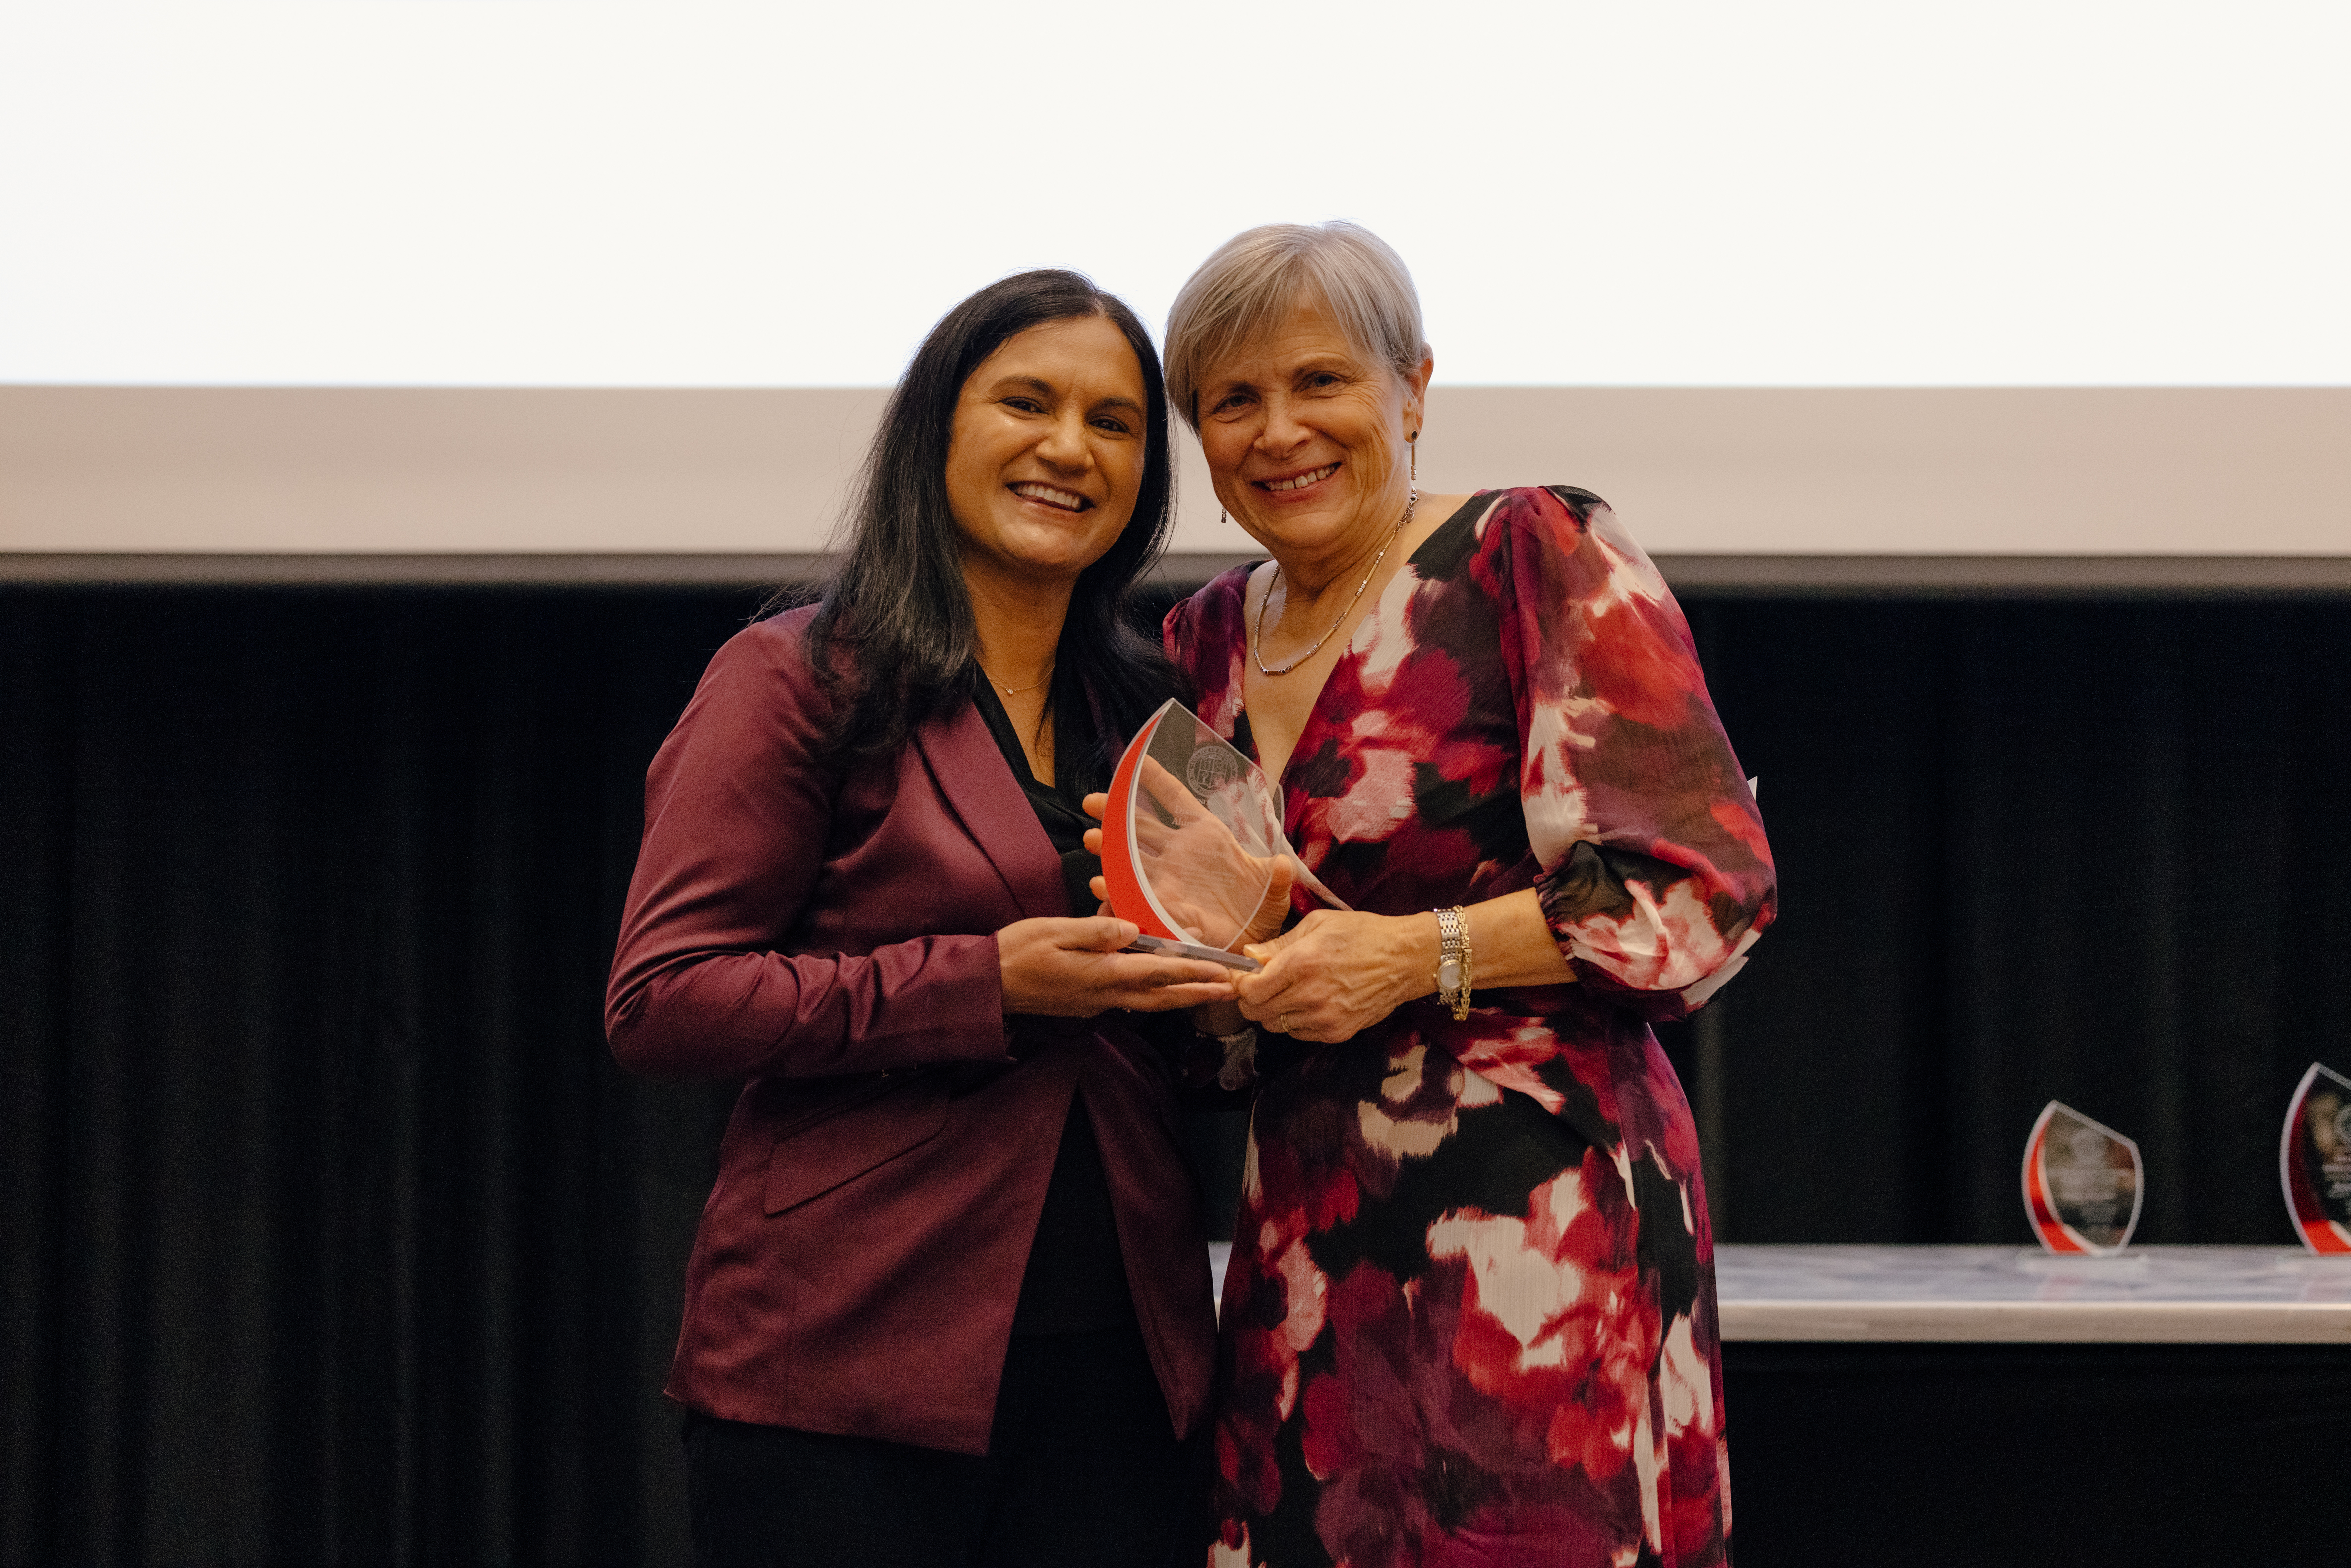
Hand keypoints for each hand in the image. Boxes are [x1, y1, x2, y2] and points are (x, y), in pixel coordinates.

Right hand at [997, 915, 1238, 1016]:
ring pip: (1148, 1003)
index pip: (1158, 974)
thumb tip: (1133, 927)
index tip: (1224, 974)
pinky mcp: (1087, 1005)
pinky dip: (1154, 997)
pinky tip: (1162, 989)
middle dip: (1198, 994)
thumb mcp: (1053, 931)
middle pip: (1162, 997)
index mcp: (1101, 974)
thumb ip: (1094, 931)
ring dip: (1180, 998)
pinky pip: (1130, 1001)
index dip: (1194, 973)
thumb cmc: (1016, 952)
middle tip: (1231, 991)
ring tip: (1207, 992)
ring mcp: (1096, 1004)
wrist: (986, 986)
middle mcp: (1104, 994)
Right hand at [1083, 790, 1294, 949]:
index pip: (1176, 799)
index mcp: (1206, 834)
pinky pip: (1134, 895)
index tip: (1134, 759)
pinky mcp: (1160, 907)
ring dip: (1109, 848)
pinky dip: (1115, 891)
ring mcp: (1166, 878)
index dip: (1156, 779)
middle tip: (1091, 802)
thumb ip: (1278, 877)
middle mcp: (1179, 852)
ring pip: (1130, 858)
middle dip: (1115, 812)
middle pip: (1140, 825)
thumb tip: (1285, 865)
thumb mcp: (1275, 889)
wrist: (1251, 940)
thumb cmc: (1262, 907)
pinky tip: (1101, 886)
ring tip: (1091, 839)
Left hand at [1231, 909, 1437, 1042]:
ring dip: (1274, 1011)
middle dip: (1252, 999)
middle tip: (1262, 985)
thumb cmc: (1362, 934)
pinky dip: (1295, 1021)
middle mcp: (1309, 995)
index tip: (1245, 976)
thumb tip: (1249, 955)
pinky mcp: (1337, 1033)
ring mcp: (1324, 1018)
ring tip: (1290, 991)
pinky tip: (1309, 1002)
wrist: (1405, 959)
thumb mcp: (1317, 924)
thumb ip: (1278, 944)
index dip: (1241, 984)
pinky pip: (1298, 1034)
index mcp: (1301, 963)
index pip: (1249, 990)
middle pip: (1256, 1013)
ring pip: (1275, 1026)